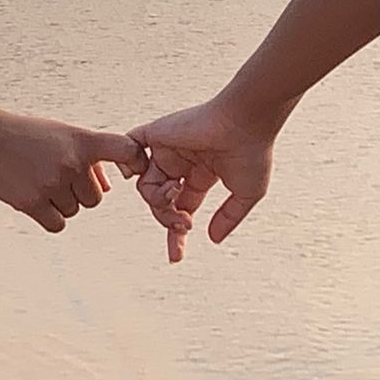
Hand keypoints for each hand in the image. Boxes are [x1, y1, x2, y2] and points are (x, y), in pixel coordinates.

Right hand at [0, 113, 147, 231]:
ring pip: (75, 210)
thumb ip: (89, 156)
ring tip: (38, 180)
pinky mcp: (33, 203)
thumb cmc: (26, 135)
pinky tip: (34, 198)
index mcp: (82, 141)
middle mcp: (71, 162)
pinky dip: (49, 217)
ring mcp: (52, 183)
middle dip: (80, 191)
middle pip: (96, 198)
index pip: (125, 150)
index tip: (135, 169)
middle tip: (54, 173)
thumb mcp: (61, 135)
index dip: (137, 161)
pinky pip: (58, 224)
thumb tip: (109, 187)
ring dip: (61, 202)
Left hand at [126, 96, 296, 261]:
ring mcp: (167, 149)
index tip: (176, 257)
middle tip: (184, 224)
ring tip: (175, 196)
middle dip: (168, 219)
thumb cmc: (252, 152)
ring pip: (145, 186)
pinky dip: (127, 163)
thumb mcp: (245, 194)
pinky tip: (137, 176)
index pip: (181, 208)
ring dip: (157, 200)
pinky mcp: (156, 134)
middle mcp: (181, 163)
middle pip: (160, 202)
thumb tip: (212, 239)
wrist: (246, 122)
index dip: (176, 233)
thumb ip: (228, 217)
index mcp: (201, 175)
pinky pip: (129, 149)